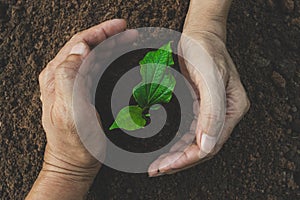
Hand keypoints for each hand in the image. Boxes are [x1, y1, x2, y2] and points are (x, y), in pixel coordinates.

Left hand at [27, 19, 137, 198]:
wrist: (73, 162)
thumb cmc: (73, 142)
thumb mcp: (69, 110)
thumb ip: (69, 75)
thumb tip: (80, 48)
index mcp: (57, 77)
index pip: (79, 43)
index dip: (101, 31)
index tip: (121, 26)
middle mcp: (62, 77)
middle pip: (87, 46)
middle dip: (109, 37)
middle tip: (130, 34)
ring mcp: (72, 84)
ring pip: (92, 56)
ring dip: (110, 46)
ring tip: (127, 41)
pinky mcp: (81, 93)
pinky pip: (94, 68)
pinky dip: (108, 59)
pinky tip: (117, 58)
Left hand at [148, 0, 249, 175]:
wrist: (199, 35)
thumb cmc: (206, 51)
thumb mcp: (211, 77)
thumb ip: (212, 112)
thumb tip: (208, 145)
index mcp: (232, 109)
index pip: (210, 144)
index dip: (188, 158)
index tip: (167, 165)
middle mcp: (222, 114)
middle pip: (201, 147)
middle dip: (178, 161)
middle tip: (156, 169)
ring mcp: (210, 111)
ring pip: (192, 141)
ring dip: (175, 154)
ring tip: (156, 164)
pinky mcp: (198, 106)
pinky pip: (186, 130)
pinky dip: (174, 141)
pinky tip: (163, 147)